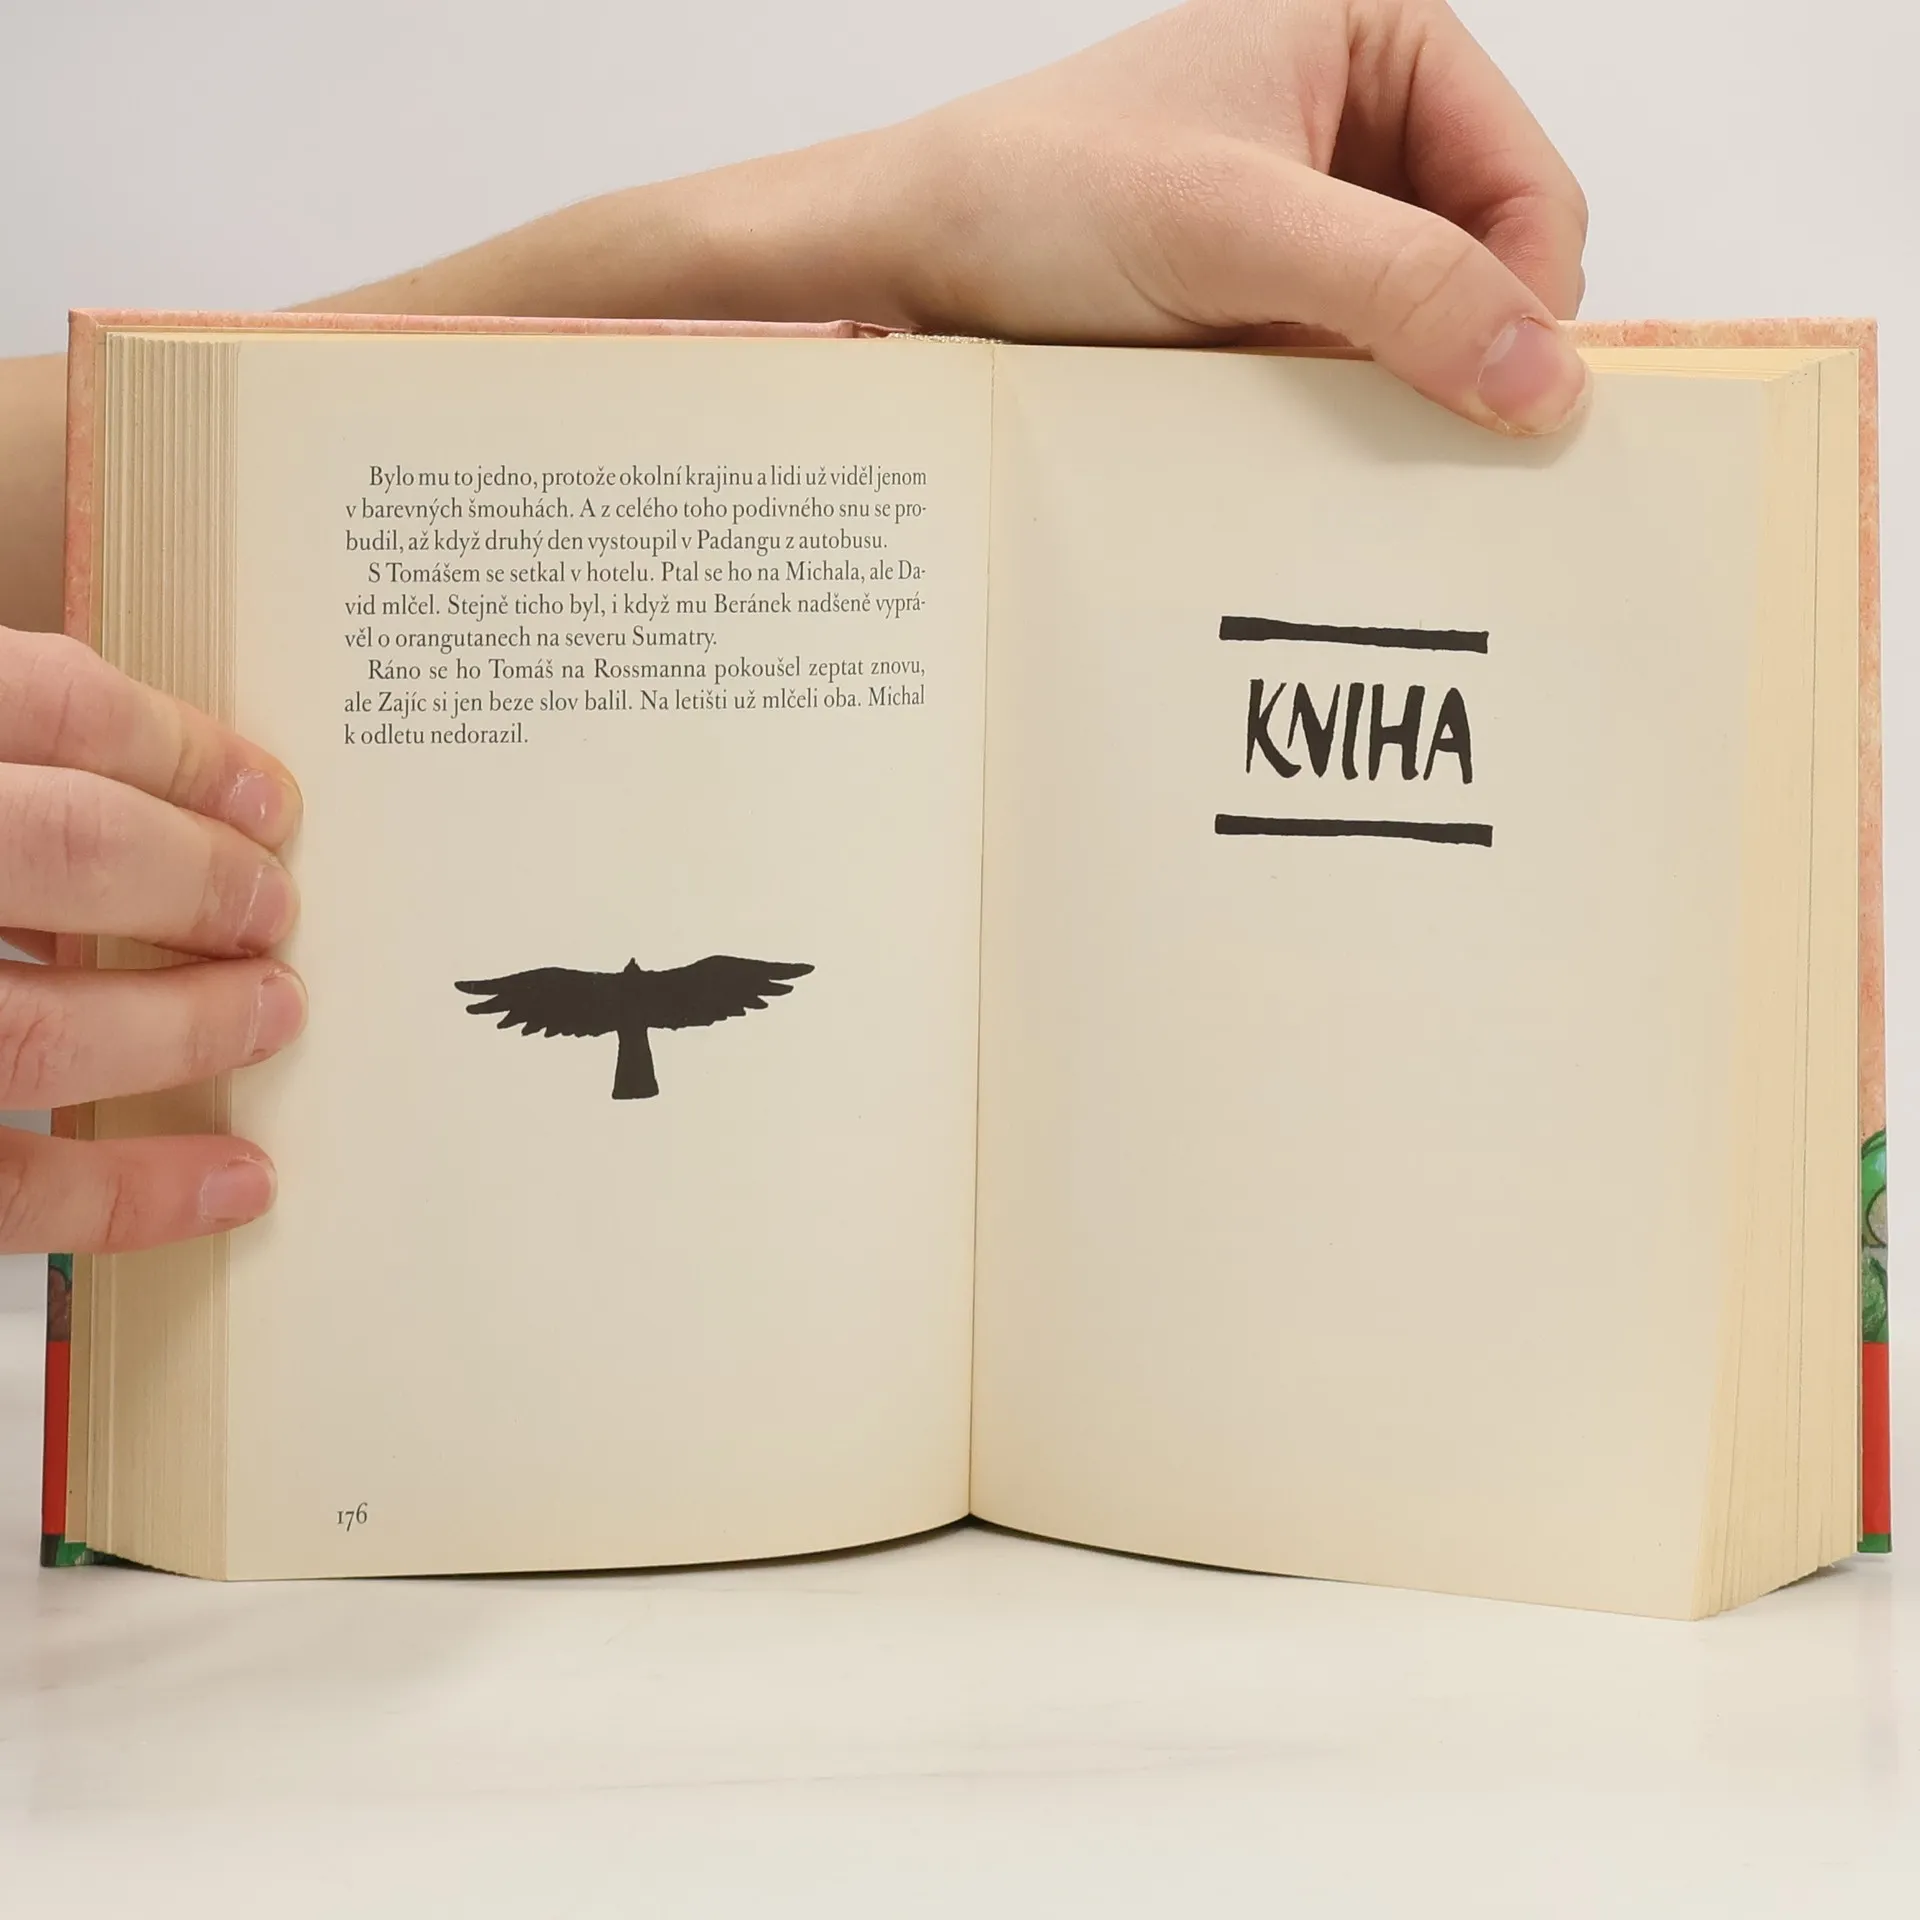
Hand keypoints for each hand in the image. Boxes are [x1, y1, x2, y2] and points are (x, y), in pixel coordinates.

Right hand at [0, 624, 304, 1252]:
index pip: (38, 700)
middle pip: (64, 849)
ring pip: (37, 1030)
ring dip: (182, 1026)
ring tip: (275, 1011)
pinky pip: (9, 1190)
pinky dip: (131, 1193)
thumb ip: (16, 770)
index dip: (174, 746)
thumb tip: (157, 798)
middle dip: (196, 877)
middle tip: (279, 907)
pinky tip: (238, 1180)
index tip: (270, 796)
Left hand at [876, 0, 1590, 432]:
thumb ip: (1397, 285)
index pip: (1529, 186)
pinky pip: (1356, 365)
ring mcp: (1319, 219)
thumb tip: (1546, 376)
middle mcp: (1363, 125)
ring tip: (1345, 435)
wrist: (913, 256)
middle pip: (1488, 264)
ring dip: (1402, 392)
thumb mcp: (1232, 227)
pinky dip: (1348, 412)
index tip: (1507, 406)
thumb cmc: (1041, 195)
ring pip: (1426, 327)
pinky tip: (1306, 437)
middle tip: (1425, 439)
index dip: (1529, 299)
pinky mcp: (1274, 297)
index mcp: (1382, 41)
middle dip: (1462, 350)